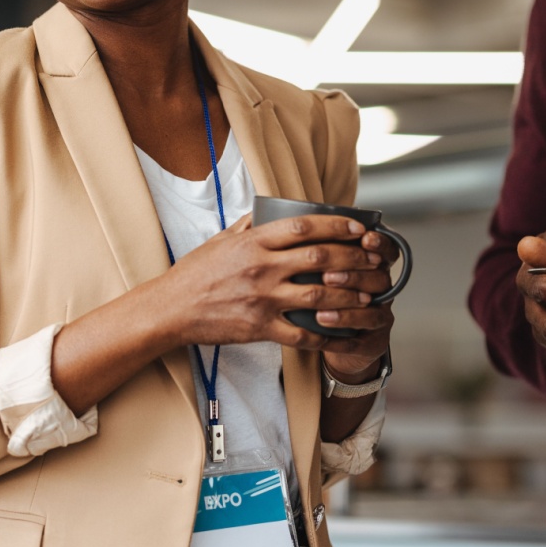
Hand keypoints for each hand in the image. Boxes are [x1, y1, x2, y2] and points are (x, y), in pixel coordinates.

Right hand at [160, 214, 394, 365]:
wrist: (171, 309)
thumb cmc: (194, 273)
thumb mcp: (220, 240)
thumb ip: (247, 225)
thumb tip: (266, 210)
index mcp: (254, 241)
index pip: (305, 227)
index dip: (337, 226)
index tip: (358, 228)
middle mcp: (262, 267)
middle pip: (321, 259)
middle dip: (354, 259)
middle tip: (374, 260)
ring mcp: (263, 299)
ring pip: (319, 297)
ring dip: (350, 296)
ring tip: (368, 295)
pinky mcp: (260, 327)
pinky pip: (301, 335)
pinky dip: (326, 336)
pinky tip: (341, 333)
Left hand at [317, 228, 403, 378]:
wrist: (331, 337)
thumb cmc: (322, 293)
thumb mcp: (319, 268)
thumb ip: (313, 247)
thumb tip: (289, 222)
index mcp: (373, 267)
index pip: (387, 251)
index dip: (380, 244)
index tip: (365, 238)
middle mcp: (382, 291)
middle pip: (380, 280)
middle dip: (354, 277)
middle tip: (327, 277)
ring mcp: (380, 318)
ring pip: (373, 314)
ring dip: (346, 312)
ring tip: (320, 313)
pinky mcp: (373, 343)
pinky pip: (359, 343)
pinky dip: (339, 340)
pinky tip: (320, 337)